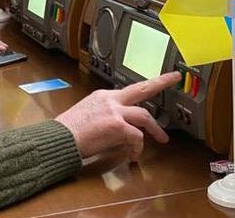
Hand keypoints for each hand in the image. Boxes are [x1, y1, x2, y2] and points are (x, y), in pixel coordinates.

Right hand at [55, 72, 180, 160]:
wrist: (60, 138)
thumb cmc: (68, 131)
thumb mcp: (87, 115)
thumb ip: (104, 115)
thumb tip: (117, 128)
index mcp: (102, 96)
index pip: (127, 91)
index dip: (143, 87)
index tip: (155, 81)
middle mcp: (110, 100)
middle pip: (141, 89)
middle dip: (160, 82)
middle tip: (174, 78)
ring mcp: (115, 112)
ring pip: (144, 116)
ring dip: (155, 129)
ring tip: (162, 138)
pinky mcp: (117, 126)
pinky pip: (137, 136)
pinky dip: (138, 147)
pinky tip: (133, 155)